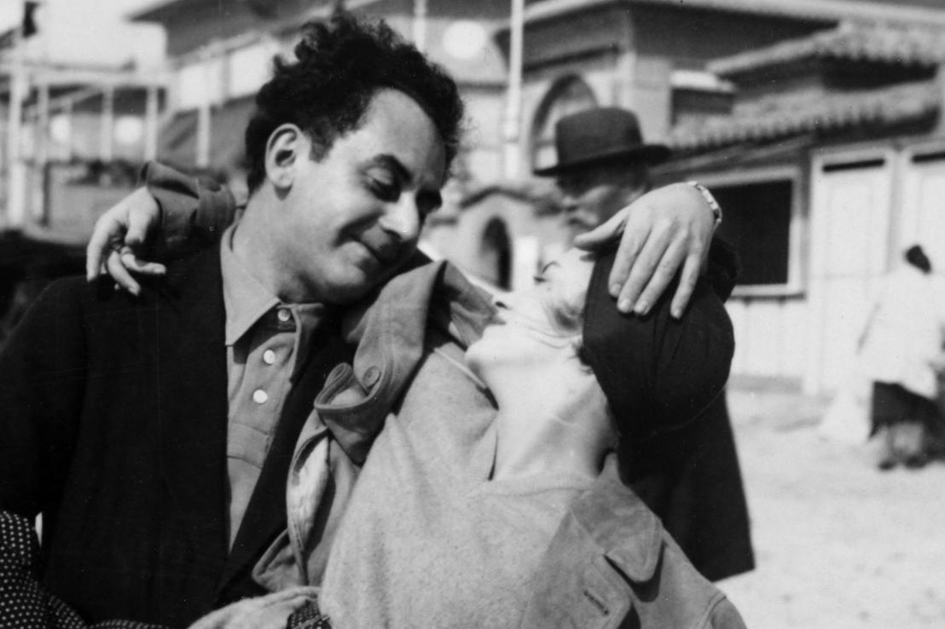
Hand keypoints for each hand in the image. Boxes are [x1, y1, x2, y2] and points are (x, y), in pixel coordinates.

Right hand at [85, 187, 165, 294]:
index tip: (92, 280)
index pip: (96, 247)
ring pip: (123, 268)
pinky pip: (131, 269)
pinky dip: (137, 277)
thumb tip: (133, 243)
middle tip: (137, 291)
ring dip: (137, 276)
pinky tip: (145, 287)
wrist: (155, 204)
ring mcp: (120, 250)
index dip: (93, 264)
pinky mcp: (131, 256)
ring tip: (161, 273)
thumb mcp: (142, 214)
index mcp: (106, 228)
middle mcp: (110, 242)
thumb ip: (138, 229)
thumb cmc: (145, 206)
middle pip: (111, 264)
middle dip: (123, 278)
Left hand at [573, 182, 714, 317]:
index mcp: (645, 217)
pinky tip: (675, 314)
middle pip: (648, 262)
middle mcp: (666, 228)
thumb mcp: (629, 213)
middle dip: (634, 286)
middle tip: (623, 309)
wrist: (694, 198)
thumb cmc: (654, 209)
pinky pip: (691, 276)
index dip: (621, 271)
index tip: (613, 291)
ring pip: (667, 270)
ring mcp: (684, 240)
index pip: (630, 248)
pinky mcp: (699, 251)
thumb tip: (577, 244)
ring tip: (641, 311)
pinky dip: (683, 296)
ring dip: (654, 293)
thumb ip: (604, 232)